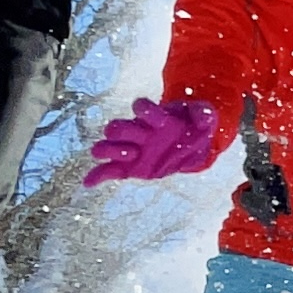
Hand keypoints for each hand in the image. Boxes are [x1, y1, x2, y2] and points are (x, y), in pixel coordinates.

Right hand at [83, 96, 221, 186]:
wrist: (190, 144)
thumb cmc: (193, 126)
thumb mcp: (204, 118)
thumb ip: (204, 114)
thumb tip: (205, 115)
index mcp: (155, 118)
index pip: (143, 109)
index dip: (143, 109)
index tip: (146, 111)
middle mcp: (139, 132)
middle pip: (119, 128)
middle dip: (121, 133)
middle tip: (134, 146)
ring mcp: (132, 149)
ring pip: (109, 147)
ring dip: (109, 151)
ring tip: (126, 157)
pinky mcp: (129, 167)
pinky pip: (108, 171)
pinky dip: (97, 176)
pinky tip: (87, 183)